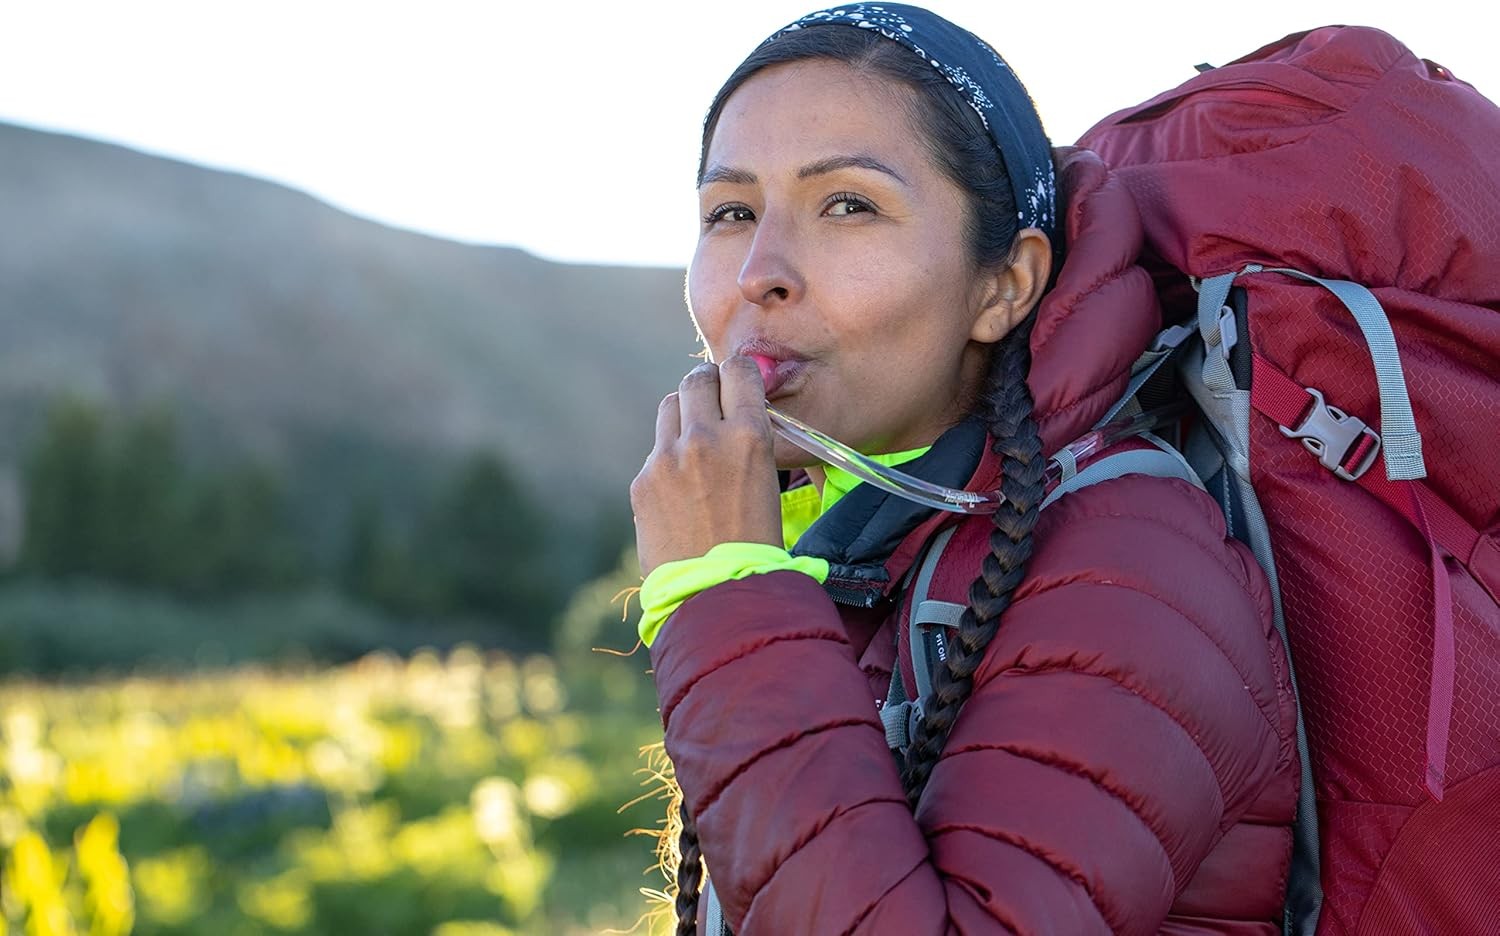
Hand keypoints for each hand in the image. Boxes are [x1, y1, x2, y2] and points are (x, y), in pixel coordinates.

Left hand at [630, 356, 782, 577]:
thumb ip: (747, 437)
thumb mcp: (767, 479)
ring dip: (684, 415)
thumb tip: (735, 409)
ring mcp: (667, 458)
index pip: (737, 369)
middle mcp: (704, 438)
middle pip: (696, 379)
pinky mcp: (642, 481)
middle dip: (706, 385)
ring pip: (671, 406)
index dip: (738, 374)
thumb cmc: (756, 542)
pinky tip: (682, 492)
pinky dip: (669, 460)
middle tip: (712, 402)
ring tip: (695, 444)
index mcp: (748, 436)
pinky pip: (656, 451)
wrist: (718, 593)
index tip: (738, 383)